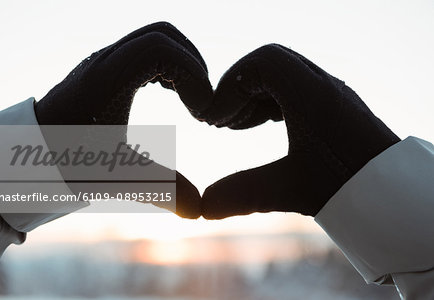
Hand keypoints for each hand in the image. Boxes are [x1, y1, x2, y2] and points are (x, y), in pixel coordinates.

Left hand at [34, 22, 211, 217]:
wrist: (32, 154)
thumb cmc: (70, 164)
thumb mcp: (118, 176)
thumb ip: (161, 190)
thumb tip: (199, 210)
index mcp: (107, 79)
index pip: (161, 49)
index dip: (192, 74)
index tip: (199, 112)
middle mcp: (106, 61)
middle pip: (163, 34)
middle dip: (192, 64)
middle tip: (201, 101)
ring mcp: (106, 61)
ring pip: (155, 38)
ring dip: (181, 62)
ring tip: (191, 98)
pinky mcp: (108, 68)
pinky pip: (145, 49)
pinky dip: (167, 65)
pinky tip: (173, 93)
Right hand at [201, 44, 399, 217]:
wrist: (393, 192)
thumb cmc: (349, 188)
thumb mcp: (290, 190)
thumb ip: (243, 194)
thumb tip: (203, 206)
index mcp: (311, 95)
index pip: (262, 62)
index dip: (231, 85)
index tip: (216, 120)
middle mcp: (322, 86)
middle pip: (268, 66)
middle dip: (237, 91)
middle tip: (220, 124)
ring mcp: (329, 94)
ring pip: (280, 77)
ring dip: (252, 97)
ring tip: (234, 128)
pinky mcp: (332, 106)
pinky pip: (292, 89)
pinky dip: (269, 103)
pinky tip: (261, 128)